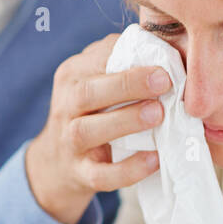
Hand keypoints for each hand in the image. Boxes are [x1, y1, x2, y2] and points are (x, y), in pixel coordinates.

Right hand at [24, 32, 168, 223]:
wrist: (57, 164)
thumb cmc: (90, 113)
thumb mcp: (96, 82)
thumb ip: (121, 63)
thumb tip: (166, 48)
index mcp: (72, 76)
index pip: (97, 60)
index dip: (130, 58)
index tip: (164, 61)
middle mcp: (65, 107)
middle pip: (87, 92)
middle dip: (126, 84)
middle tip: (163, 81)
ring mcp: (69, 142)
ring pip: (88, 130)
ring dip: (125, 121)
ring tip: (158, 114)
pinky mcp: (80, 174)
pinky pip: (102, 174)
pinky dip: (129, 169)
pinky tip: (154, 160)